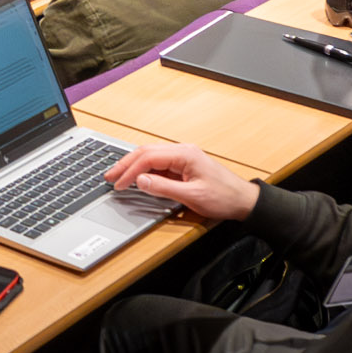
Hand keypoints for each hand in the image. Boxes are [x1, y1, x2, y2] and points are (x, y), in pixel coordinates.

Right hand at [105, 142, 257, 220]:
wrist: (243, 200)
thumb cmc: (223, 197)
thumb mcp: (192, 196)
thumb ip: (163, 188)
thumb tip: (140, 180)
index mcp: (185, 154)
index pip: (149, 157)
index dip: (130, 170)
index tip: (118, 183)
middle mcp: (183, 151)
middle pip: (146, 152)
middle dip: (125, 164)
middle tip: (108, 176)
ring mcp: (183, 157)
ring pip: (151, 156)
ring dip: (133, 165)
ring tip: (117, 176)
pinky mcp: (184, 166)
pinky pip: (159, 164)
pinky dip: (144, 170)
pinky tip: (135, 177)